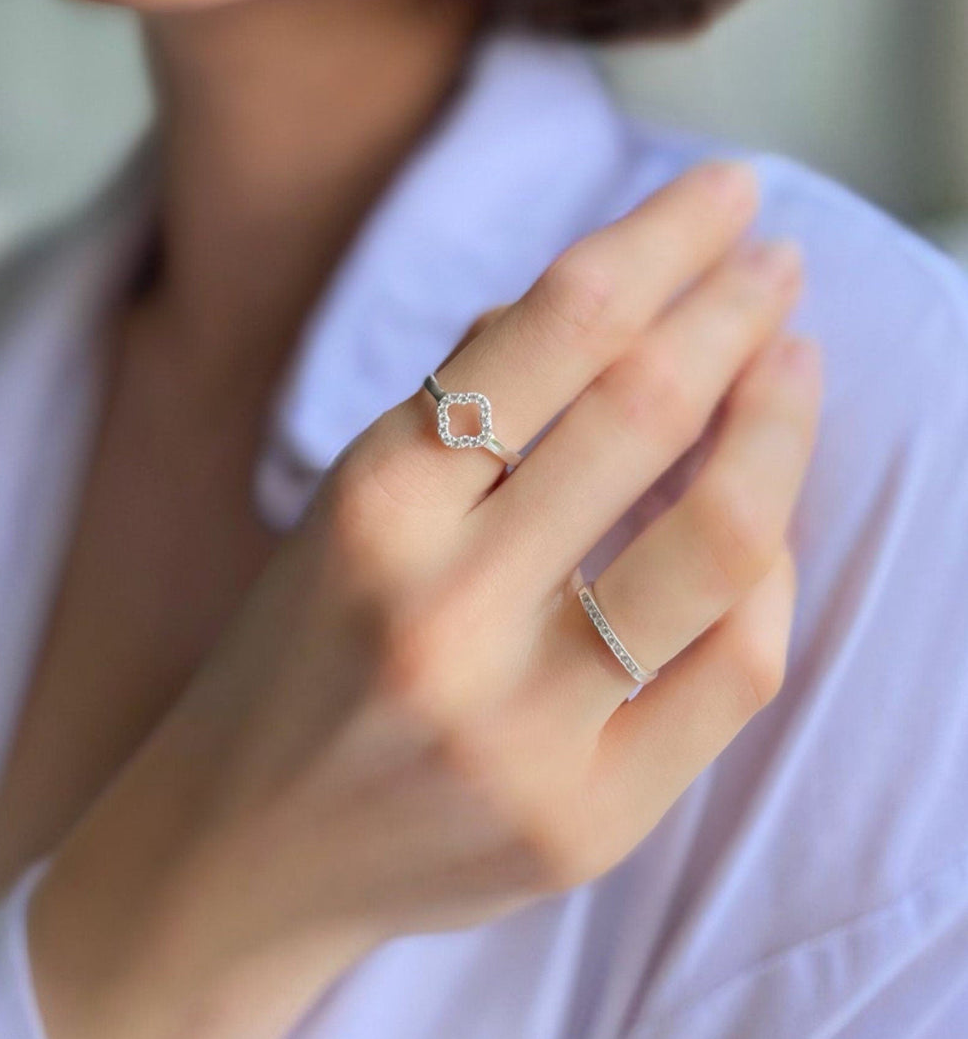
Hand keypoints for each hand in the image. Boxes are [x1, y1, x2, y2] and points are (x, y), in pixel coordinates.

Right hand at [28, 158, 820, 1038]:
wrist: (244, 845)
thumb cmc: (301, 646)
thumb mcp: (351, 496)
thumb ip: (472, 398)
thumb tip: (619, 293)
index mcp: (375, 503)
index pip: (558, 325)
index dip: (664, 239)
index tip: (727, 193)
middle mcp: (445, 607)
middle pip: (646, 410)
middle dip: (735, 308)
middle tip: (776, 260)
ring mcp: (522, 728)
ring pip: (721, 538)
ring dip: (781, 423)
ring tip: (794, 363)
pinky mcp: (585, 821)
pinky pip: (736, 669)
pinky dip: (772, 574)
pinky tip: (768, 520)